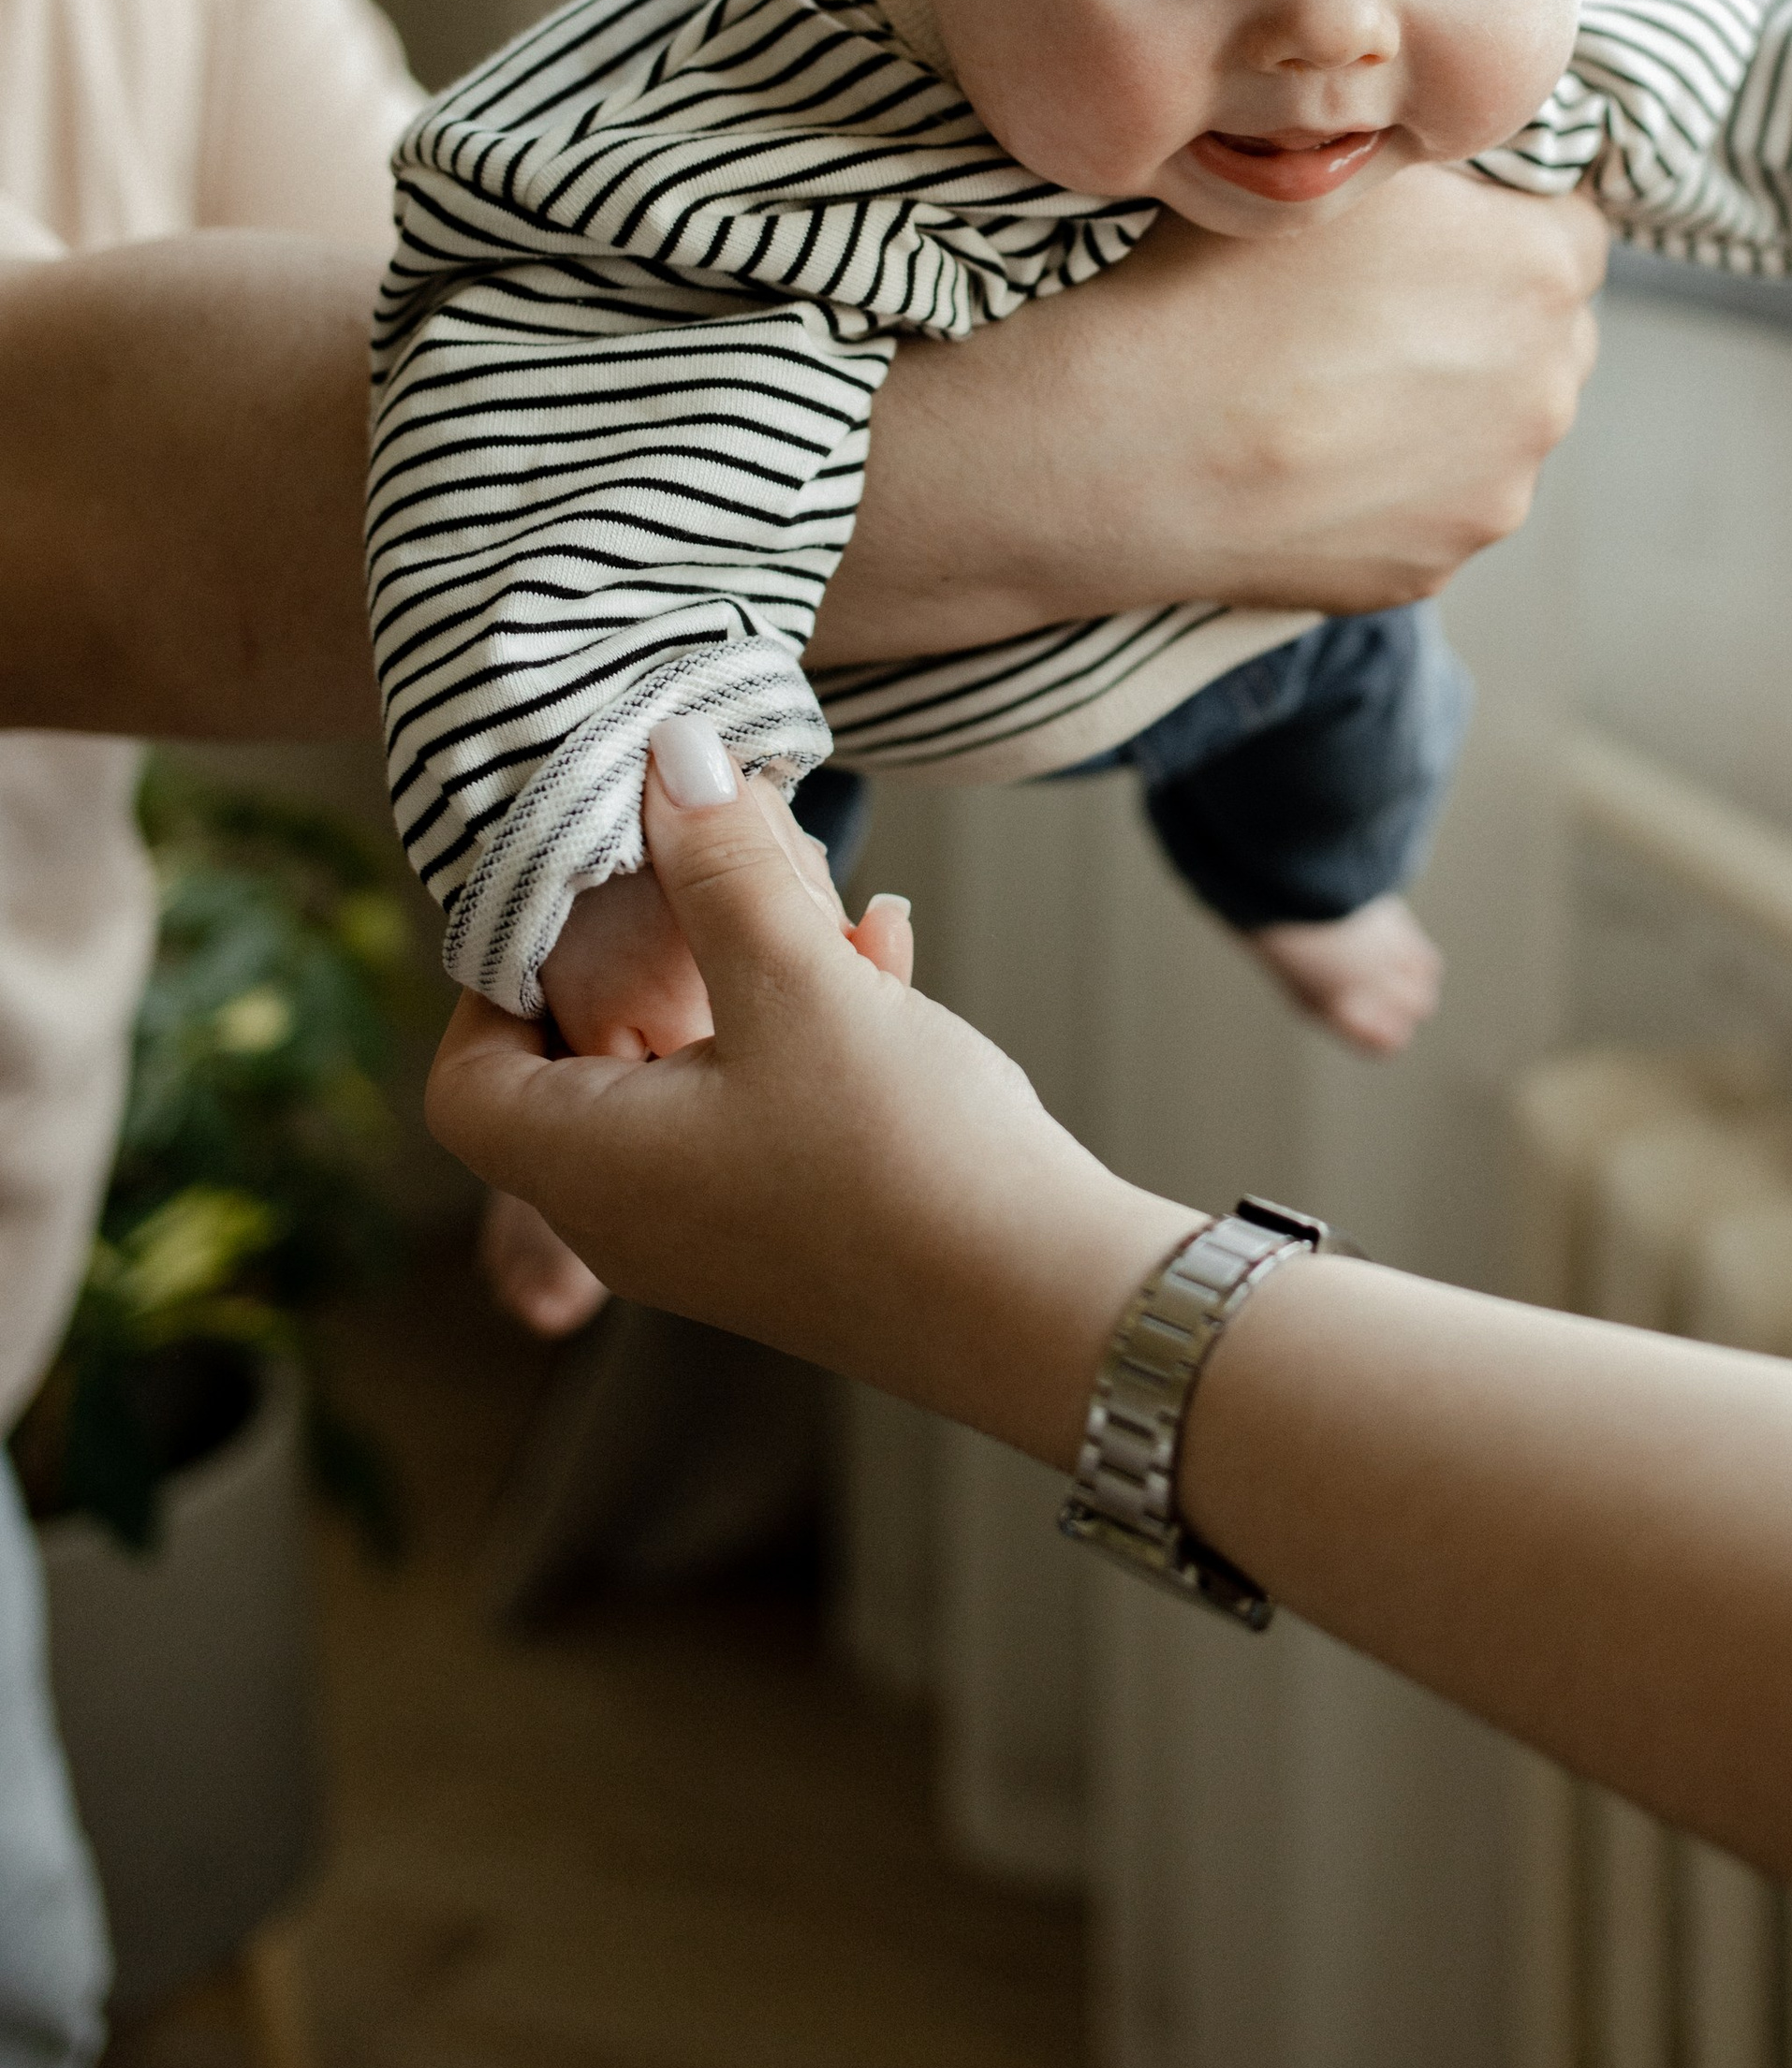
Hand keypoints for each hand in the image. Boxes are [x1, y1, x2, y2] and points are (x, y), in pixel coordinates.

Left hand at [424, 727, 1185, 1465]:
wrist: (1049, 1312)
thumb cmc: (902, 1161)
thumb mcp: (798, 984)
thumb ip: (721, 865)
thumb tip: (667, 755)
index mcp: (589, 1168)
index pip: (466, 1076)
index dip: (497, 976)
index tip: (571, 894)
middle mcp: (632, 1217)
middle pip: (585, 1060)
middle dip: (654, 946)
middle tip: (711, 868)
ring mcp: (717, 1235)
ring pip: (688, 1070)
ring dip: (748, 973)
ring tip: (829, 905)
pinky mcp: (796, 1235)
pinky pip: (760, 1109)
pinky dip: (802, 1030)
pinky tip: (886, 956)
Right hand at [811, 166, 1604, 658]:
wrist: (1114, 447)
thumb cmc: (1207, 282)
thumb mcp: (1328, 164)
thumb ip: (1430, 158)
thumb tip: (1462, 158)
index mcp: (1545, 264)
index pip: (1563, 222)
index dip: (1487, 219)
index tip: (1416, 231)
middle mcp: (1549, 385)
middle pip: (1538, 332)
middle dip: (1476, 315)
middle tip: (1361, 311)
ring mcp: (1496, 489)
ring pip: (1489, 425)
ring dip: (1438, 405)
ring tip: (1324, 389)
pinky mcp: (1434, 565)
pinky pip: (1430, 505)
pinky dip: (1385, 483)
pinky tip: (1304, 459)